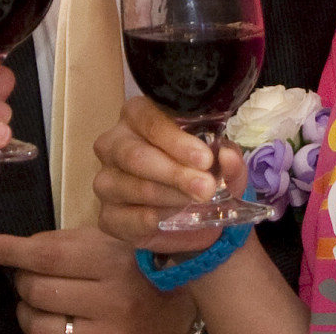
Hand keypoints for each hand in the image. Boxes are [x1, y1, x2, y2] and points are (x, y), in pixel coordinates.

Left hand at [0, 227, 197, 333]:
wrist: (179, 309)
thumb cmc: (137, 267)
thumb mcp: (109, 242)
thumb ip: (65, 243)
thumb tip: (15, 248)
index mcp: (113, 260)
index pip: (46, 255)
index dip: (9, 250)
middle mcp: (112, 300)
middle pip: (36, 289)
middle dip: (21, 279)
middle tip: (26, 273)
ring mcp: (108, 333)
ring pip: (37, 323)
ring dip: (26, 309)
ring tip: (38, 299)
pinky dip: (41, 330)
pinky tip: (50, 319)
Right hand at [93, 97, 246, 256]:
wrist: (191, 218)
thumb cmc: (198, 174)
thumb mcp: (222, 165)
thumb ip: (229, 160)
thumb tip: (228, 155)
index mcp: (137, 116)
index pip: (148, 119)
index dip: (176, 139)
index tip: (204, 158)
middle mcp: (113, 144)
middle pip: (134, 155)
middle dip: (173, 172)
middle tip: (205, 187)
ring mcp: (106, 180)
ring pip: (132, 186)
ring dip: (169, 196)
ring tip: (197, 202)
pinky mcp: (107, 216)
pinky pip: (127, 218)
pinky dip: (154, 219)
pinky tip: (174, 217)